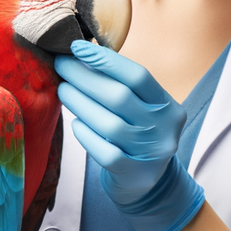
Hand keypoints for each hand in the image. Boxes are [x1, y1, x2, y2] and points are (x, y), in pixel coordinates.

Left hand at [55, 40, 204, 230]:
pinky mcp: (134, 174)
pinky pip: (104, 151)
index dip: (106, 60)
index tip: (77, 48)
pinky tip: (76, 124)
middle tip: (61, 65)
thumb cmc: (138, 136)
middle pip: (119, 97)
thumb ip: (123, 87)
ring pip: (109, 124)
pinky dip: (87, 135)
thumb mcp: (142, 110)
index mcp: (168, 106)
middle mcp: (164, 128)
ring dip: (80, 103)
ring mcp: (150, 153)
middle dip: (84, 77)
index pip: (138, 76)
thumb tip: (84, 55)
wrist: (150, 183)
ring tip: (63, 90)